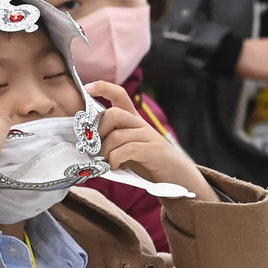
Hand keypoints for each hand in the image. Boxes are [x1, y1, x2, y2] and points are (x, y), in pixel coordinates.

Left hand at [85, 81, 218, 201]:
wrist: (179, 179)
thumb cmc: (149, 165)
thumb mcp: (127, 150)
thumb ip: (112, 143)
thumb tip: (87, 144)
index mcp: (133, 122)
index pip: (120, 95)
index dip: (104, 88)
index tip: (88, 88)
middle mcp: (141, 125)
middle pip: (114, 113)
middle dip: (98, 131)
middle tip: (95, 149)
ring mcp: (149, 136)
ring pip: (117, 135)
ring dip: (105, 151)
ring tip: (105, 163)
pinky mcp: (154, 151)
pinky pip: (128, 149)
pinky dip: (116, 159)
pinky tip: (116, 167)